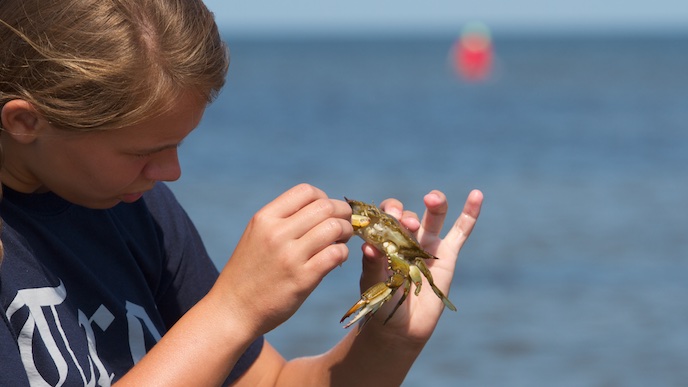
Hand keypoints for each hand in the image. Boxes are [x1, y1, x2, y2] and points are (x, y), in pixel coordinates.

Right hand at [211, 184, 352, 336]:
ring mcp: (289, 256)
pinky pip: (336, 254)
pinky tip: (336, 259)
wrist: (232, 310)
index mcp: (265, 219)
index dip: (324, 198)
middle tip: (343, 226)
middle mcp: (276, 233)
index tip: (326, 212)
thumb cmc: (249, 273)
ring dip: (346, 232)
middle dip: (342, 213)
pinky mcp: (302, 279)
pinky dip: (342, 253)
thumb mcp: (257, 236)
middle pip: (325, 207)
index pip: (306, 191)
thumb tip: (322, 209)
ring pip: (334, 228)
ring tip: (341, 242)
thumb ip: (283, 220)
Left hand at [357, 189, 482, 341]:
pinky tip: (476, 195)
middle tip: (405, 222)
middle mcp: (406, 238)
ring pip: (434, 217)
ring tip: (432, 199)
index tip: (387, 218)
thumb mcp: (373, 285)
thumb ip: (371, 266)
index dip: (386, 214)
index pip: (384, 217)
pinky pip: (461, 231)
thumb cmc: (381, 302)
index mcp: (385, 240)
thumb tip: (368, 247)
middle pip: (408, 215)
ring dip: (435, 204)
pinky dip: (470, 213)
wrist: (401, 326)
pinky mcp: (447, 255)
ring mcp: (428, 245)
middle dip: (405, 215)